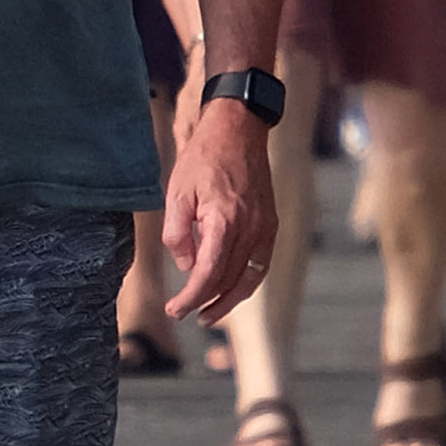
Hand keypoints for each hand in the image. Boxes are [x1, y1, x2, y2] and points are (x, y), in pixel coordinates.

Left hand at [158, 88, 277, 321]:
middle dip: (204, 302)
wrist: (238, 130)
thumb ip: (177, 234)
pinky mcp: (271, 225)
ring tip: (208, 314)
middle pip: (227, 281)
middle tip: (183, 313)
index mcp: (225, 221)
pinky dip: (246, 283)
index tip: (174, 310)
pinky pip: (260, 265)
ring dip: (228, 301)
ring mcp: (266, 228)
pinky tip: (230, 291)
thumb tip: (187, 266)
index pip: (208, 274)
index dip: (190, 297)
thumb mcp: (177, 192)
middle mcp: (251, 229)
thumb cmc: (204, 158)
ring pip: (248, 279)